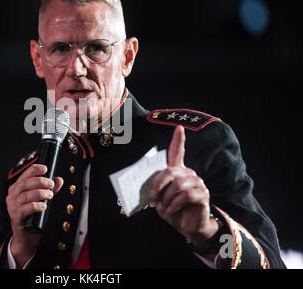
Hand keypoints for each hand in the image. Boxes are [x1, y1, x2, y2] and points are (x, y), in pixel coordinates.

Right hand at [6, 164, 62, 266]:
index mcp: (17, 189)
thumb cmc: (33, 215)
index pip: (24, 175)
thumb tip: (59, 180)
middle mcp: (12, 196)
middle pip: (24, 184)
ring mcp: (12, 207)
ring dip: (39, 193)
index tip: (45, 168)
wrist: (26, 236)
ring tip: (50, 195)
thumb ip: (50, 189)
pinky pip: (24, 209)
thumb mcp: (42, 199)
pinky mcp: (16, 217)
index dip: (34, 169)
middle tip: (51, 185)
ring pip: (25, 196)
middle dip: (40, 182)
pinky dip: (35, 206)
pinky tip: (43, 206)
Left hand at [148, 125, 218, 246]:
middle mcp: (189, 174)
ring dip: (167, 198)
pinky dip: (175, 204)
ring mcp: (197, 183)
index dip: (178, 140)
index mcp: (177, 172)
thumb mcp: (160, 199)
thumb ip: (156, 189)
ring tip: (165, 207)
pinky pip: (186, 195)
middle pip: (170, 171)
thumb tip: (150, 186)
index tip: (179, 127)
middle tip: (153, 197)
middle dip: (158, 184)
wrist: (186, 227)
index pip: (177, 152)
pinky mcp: (202, 194)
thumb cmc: (172, 210)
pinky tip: (173, 209)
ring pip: (177, 185)